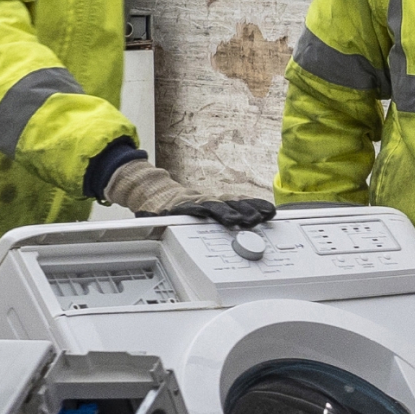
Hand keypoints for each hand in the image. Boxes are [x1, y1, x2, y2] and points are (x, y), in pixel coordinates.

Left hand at [103, 161, 277, 227]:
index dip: (210, 213)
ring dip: (249, 209)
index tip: (222, 218)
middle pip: (220, 206)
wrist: (160, 192)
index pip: (198, 209)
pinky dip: (253, 206)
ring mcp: (212, 201)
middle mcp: (202, 201)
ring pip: (233, 203)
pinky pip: (239, 204)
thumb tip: (146, 221)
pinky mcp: (220, 204)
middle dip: (236, 212)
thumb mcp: (150, 214)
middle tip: (250, 220)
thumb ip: (151, 219)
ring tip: (265, 214)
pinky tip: (268, 211)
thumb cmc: (157, 207)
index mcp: (184, 206)